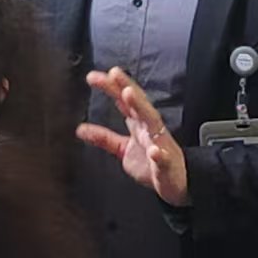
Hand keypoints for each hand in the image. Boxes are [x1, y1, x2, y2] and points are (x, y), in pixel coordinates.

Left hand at [76, 67, 189, 206]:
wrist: (176, 185)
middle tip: (114, 73)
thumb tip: (81, 129)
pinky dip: (159, 155)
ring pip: (152, 121)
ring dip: (141, 106)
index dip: (112, 87)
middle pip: (138, 103)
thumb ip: (104, 138)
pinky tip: (154, 152)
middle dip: (127, 87)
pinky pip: (163, 159)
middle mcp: (150, 129)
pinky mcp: (166, 165)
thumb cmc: (152, 163)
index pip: (125, 101)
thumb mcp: (123, 149)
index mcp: (140, 124)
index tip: (95, 76)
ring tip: (129, 94)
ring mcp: (160, 144)